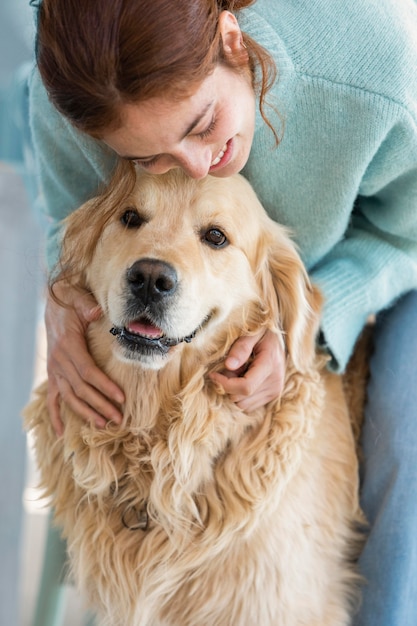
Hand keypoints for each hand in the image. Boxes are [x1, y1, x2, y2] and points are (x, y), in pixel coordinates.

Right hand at [45, 281, 124, 435]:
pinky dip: (56, 416)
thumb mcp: (79, 300)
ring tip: (103, 425)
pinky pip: (52, 399)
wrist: (55, 304)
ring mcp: (54, 370)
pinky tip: (61, 433)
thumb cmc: (72, 303)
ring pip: (70, 397)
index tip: (121, 398)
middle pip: (81, 389)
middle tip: (119, 419)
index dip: (104, 386)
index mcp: (68, 346)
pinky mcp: (53, 374)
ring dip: (86, 413)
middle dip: (101, 405)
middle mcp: (58, 361)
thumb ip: (87, 306)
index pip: (88, 372)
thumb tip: (96, 311)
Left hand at [209, 329, 285, 411]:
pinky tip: (243, 378)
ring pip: (243, 405)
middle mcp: (275, 382)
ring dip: (233, 391)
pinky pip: (248, 406)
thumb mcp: (251, 333)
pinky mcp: (273, 395)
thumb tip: (228, 365)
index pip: (245, 387)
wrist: (278, 337)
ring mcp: (275, 391)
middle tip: (228, 368)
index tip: (213, 374)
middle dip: (228, 385)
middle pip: (240, 398)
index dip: (224, 383)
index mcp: (270, 365)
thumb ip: (240, 347)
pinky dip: (241, 395)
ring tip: (237, 372)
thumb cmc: (261, 331)